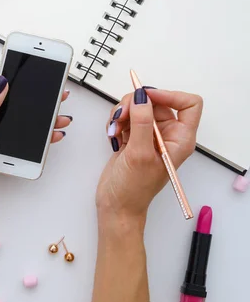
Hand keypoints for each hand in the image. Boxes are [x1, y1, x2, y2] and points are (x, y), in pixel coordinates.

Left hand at [0, 70, 71, 223]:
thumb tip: (0, 84)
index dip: (11, 74)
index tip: (32, 70)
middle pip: (8, 96)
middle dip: (31, 94)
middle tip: (54, 93)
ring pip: (17, 114)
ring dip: (38, 115)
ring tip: (58, 115)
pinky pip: (19, 133)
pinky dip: (36, 132)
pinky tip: (50, 133)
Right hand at [96, 88, 202, 220]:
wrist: (116, 206)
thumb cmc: (133, 189)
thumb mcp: (139, 154)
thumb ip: (142, 123)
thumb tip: (141, 98)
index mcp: (180, 139)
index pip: (188, 104)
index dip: (169, 95)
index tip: (146, 97)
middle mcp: (167, 135)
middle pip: (156, 102)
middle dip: (135, 106)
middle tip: (120, 118)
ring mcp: (149, 136)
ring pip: (138, 108)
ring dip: (122, 114)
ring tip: (115, 131)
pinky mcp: (133, 138)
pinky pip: (126, 118)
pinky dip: (116, 122)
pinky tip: (113, 137)